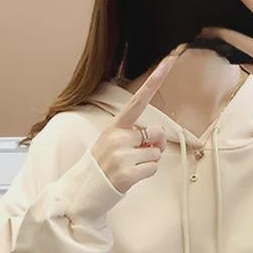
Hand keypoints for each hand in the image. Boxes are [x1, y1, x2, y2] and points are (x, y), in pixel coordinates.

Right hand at [91, 47, 183, 193]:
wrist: (83, 191)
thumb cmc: (103, 166)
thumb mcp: (114, 144)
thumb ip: (138, 136)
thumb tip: (160, 139)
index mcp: (114, 127)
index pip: (138, 100)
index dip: (154, 81)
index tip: (169, 61)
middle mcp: (117, 138)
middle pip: (155, 133)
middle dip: (153, 146)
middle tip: (135, 156)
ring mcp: (121, 156)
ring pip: (156, 154)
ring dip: (148, 162)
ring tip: (128, 167)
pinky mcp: (127, 174)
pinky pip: (153, 169)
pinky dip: (146, 174)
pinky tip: (131, 176)